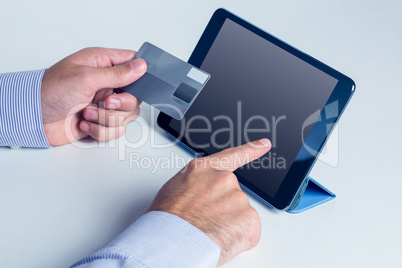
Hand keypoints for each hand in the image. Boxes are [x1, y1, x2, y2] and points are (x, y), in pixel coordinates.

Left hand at [40, 47, 146, 145]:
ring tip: (87, 113)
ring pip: (128, 115)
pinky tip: (85, 124)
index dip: (140, 74)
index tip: (134, 84)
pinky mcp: (100, 122)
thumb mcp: (86, 77)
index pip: (133, 63)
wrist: (34, 118)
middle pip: (136, 95)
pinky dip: (101, 130)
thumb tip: (141, 66)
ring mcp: (104, 104)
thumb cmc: (51, 91)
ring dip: (107, 118)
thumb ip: (117, 73)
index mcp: (103, 64)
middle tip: (105, 101)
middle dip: (122, 103)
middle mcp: (107, 83)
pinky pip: (116, 130)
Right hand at [148, 138, 271, 264]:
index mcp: (204, 170)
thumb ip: (196, 185)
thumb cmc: (167, 220)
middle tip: (207, 222)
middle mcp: (224, 179)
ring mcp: (238, 198)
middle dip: (224, 210)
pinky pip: (249, 232)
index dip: (251, 150)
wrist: (171, 240)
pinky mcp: (249, 218)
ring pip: (240, 215)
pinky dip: (238, 239)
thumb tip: (201, 196)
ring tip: (209, 232)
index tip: (264, 144)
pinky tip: (221, 240)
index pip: (232, 156)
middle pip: (233, 195)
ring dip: (230, 225)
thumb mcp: (174, 190)